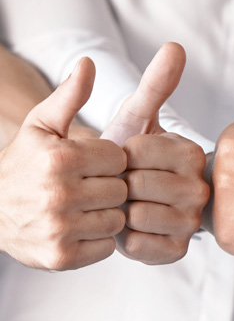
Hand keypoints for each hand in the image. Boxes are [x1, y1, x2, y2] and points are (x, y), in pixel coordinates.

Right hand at [0, 58, 126, 270]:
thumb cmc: (24, 163)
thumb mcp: (42, 125)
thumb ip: (70, 95)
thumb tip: (89, 63)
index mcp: (60, 159)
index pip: (120, 158)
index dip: (108, 160)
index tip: (89, 163)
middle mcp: (59, 194)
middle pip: (121, 189)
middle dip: (109, 186)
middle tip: (86, 186)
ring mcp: (59, 228)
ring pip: (117, 218)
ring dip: (105, 213)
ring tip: (83, 206)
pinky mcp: (61, 257)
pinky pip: (107, 246)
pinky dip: (98, 239)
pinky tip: (79, 227)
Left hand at [101, 43, 209, 264]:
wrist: (117, 200)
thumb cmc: (126, 157)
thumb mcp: (137, 117)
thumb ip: (157, 84)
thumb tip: (175, 46)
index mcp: (193, 153)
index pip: (139, 151)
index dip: (118, 154)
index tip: (123, 157)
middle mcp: (201, 188)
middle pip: (138, 184)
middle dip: (116, 184)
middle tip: (121, 184)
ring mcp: (191, 222)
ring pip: (137, 214)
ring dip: (117, 210)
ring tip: (124, 204)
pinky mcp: (176, 251)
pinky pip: (137, 244)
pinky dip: (122, 238)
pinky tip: (127, 228)